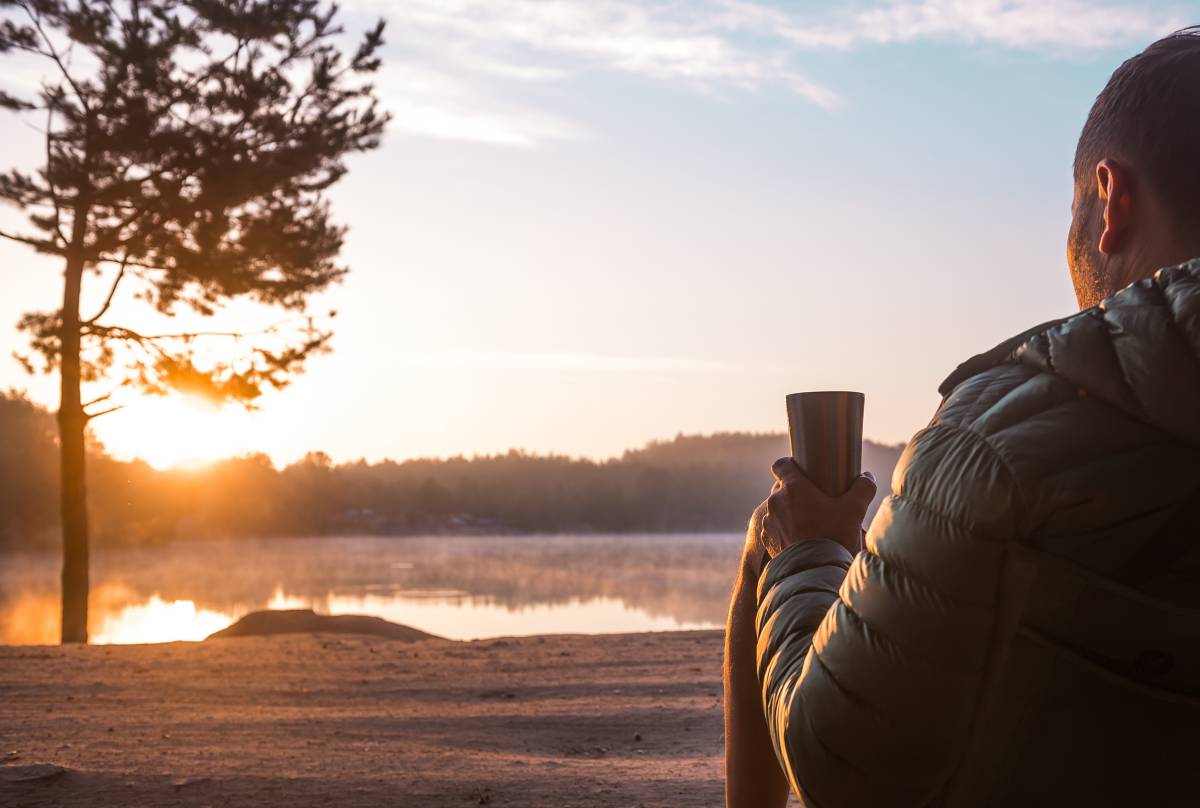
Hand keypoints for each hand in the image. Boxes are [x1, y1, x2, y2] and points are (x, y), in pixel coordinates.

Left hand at [758, 458, 876, 556]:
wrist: (815, 572)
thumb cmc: (833, 537)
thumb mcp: (854, 510)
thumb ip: (863, 488)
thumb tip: (867, 477)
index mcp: (793, 488)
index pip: (780, 465)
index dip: (790, 465)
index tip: (802, 471)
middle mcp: (776, 501)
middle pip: (780, 487)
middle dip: (794, 491)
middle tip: (813, 500)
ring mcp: (768, 521)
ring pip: (776, 508)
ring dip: (787, 511)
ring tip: (807, 521)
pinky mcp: (767, 539)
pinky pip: (773, 527)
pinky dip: (783, 528)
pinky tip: (798, 536)